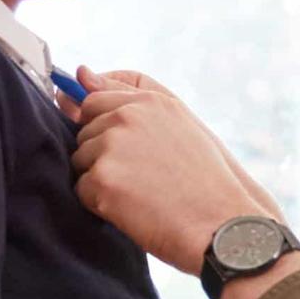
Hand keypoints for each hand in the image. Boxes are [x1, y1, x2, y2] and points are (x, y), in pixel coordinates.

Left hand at [70, 67, 280, 271]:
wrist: (220, 225)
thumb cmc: (204, 182)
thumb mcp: (180, 127)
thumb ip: (129, 99)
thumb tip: (79, 73)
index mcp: (150, 102)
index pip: (95, 100)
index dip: (100, 127)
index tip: (119, 150)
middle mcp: (128, 116)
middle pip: (84, 132)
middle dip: (101, 155)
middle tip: (140, 178)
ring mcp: (113, 146)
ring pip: (81, 161)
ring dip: (101, 180)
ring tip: (140, 195)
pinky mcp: (103, 179)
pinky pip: (82, 191)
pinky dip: (100, 205)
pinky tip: (132, 210)